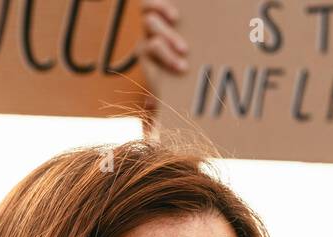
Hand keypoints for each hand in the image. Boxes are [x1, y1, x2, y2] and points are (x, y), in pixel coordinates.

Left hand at [139, 0, 185, 128]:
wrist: (178, 58)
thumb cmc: (177, 80)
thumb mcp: (172, 94)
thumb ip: (163, 110)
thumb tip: (152, 128)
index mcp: (149, 59)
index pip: (149, 55)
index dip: (165, 59)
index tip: (183, 68)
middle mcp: (147, 39)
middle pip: (149, 37)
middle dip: (167, 45)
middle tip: (185, 53)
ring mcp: (152, 24)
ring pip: (148, 18)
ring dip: (164, 24)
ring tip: (179, 25)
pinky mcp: (160, 11)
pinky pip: (150, 2)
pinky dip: (159, 4)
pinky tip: (174, 12)